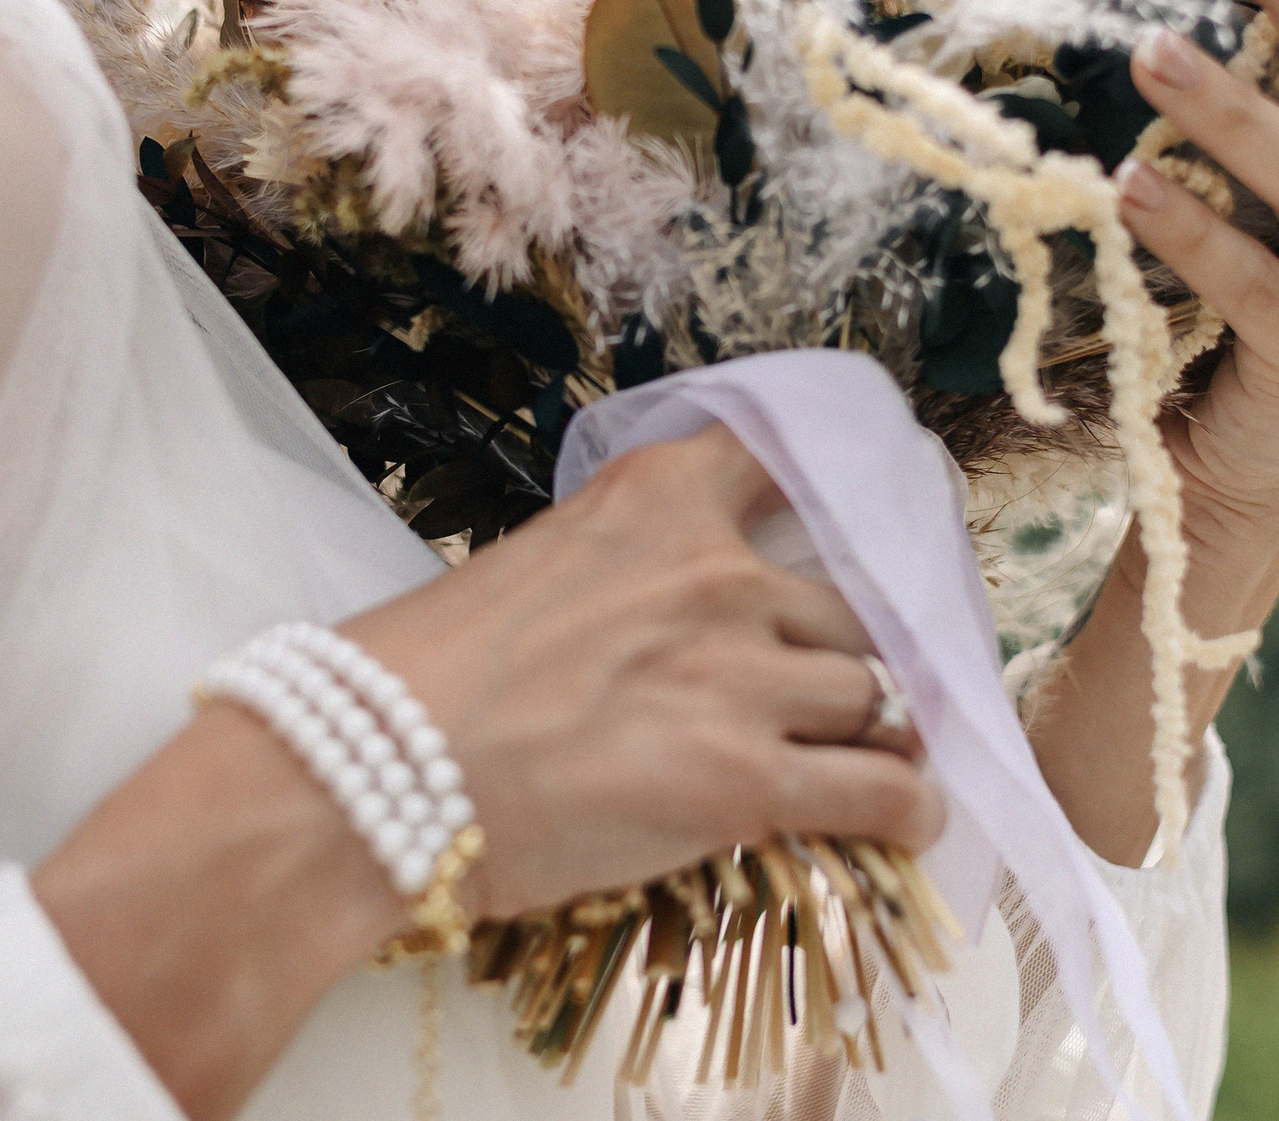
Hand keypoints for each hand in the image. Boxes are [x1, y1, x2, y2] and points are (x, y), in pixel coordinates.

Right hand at [38, 425, 936, 1116]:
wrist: (370, 772)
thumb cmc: (417, 677)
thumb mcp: (529, 568)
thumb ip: (619, 573)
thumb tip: (655, 622)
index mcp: (657, 500)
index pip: (786, 456)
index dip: (839, 493)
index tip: (860, 523)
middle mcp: (718, 573)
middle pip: (850, 606)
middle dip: (843, 654)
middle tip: (825, 695)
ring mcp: (741, 675)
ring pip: (873, 695)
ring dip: (868, 731)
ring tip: (855, 764)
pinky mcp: (748, 780)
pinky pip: (883, 789)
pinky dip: (907, 810)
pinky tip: (904, 822)